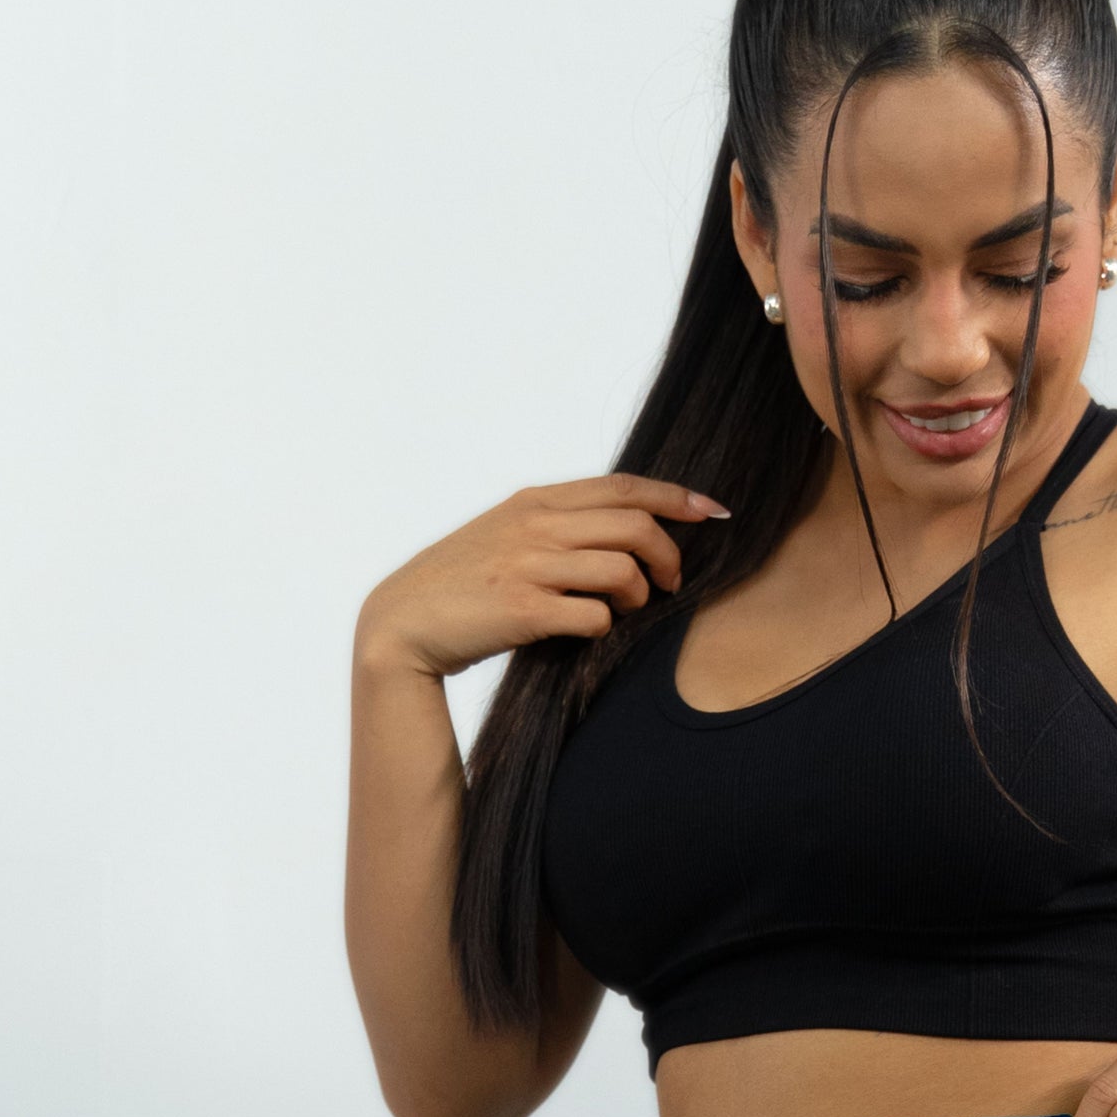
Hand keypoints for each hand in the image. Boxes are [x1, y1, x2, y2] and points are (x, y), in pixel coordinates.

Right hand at [355, 473, 729, 680]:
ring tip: (629, 609)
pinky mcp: (522, 610)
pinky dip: (606, 625)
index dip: (677, 496)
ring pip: (622, 569)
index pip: (624, 486)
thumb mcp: (506, 534)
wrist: (403, 623)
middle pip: (635, 525)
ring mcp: (528, 566)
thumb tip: (623, 531)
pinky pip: (594, 615)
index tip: (713, 512)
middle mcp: (535, 525)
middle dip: (669, 556)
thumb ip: (557, 525)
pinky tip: (592, 630)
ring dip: (639, 595)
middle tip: (671, 583)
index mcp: (536, 501)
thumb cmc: (462, 584)